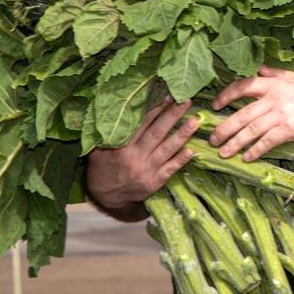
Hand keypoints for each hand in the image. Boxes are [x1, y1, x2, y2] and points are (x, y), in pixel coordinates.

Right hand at [85, 97, 196, 220]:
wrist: (105, 197)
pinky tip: (191, 150)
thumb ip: (109, 133)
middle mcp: (135, 158)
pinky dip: (180, 160)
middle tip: (186, 101)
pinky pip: (169, 170)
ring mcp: (146, 172)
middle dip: (172, 116)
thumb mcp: (98, 148)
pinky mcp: (154, 183)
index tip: (168, 96)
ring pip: (167, 150)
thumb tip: (119, 109)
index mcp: (121, 147)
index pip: (142, 124)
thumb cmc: (102, 167)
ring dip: (182, 135)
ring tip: (195, 122)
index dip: (155, 109)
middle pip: (157, 133)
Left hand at [210, 65, 293, 160]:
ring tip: (223, 152)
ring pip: (250, 131)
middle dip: (224, 128)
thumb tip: (260, 69)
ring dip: (234, 143)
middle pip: (241, 114)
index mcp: (274, 83)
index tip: (215, 105)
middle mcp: (273, 98)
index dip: (226, 95)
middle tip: (213, 139)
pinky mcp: (288, 130)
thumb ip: (276, 73)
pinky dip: (255, 151)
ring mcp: (280, 115)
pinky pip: (266, 142)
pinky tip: (247, 158)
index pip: (243, 86)